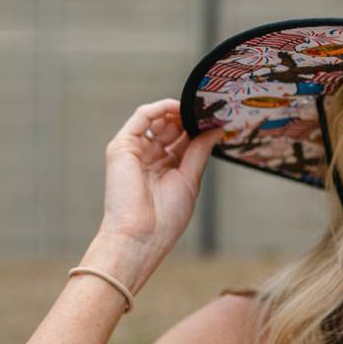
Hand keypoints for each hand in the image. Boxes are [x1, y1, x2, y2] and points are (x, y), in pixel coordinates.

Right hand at [99, 99, 223, 255]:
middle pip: (172, 127)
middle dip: (191, 119)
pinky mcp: (122, 146)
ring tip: (199, 111)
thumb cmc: (165, 217)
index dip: (200, 129)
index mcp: (167, 168)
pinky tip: (180, 109)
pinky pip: (142, 117)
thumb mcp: (190, 179)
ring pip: (158, 119)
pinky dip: (161, 108)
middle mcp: (150, 157)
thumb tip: (216, 130)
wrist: (141, 235)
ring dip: (178, 112)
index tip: (219, 120)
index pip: (184, 140)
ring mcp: (135, 150)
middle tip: (212, 111)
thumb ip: (200, 151)